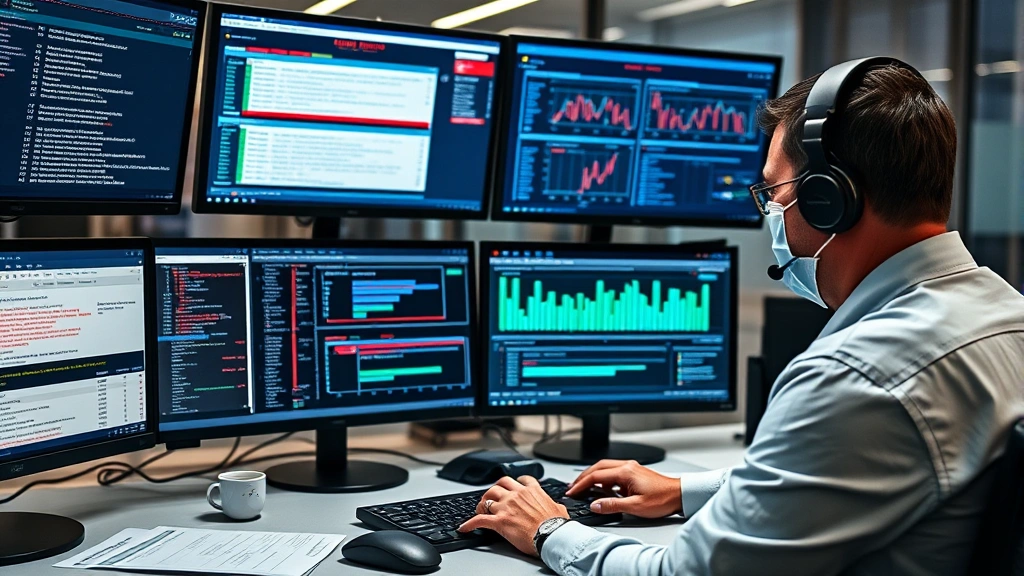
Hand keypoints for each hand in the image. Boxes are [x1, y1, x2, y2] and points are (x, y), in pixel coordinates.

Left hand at [458, 476, 568, 556]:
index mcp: (532, 491)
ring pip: (487, 498)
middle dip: (494, 491)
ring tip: (480, 510)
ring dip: (482, 504)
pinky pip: (479, 520)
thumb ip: (554, 504)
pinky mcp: (499, 521)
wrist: (551, 535)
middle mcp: (517, 495)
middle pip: (499, 485)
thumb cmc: (556, 525)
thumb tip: (557, 507)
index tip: (511, 487)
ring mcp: (506, 507)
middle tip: (492, 498)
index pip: (520, 479)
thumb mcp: (559, 509)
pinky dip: (469, 524)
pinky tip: (465, 528)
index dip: (513, 483)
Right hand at [566, 460, 680, 518]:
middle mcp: (627, 467)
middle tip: (573, 487)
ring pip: (605, 468)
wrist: (680, 495)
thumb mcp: (636, 507)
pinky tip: (602, 489)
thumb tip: (595, 505)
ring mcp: (631, 469)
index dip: (581, 484)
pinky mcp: (634, 473)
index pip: (596, 476)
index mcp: (625, 472)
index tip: (572, 491)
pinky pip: (613, 473)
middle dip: (583, 477)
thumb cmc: (663, 499)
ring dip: (593, 477)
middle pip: (598, 468)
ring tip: (584, 488)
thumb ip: (613, 505)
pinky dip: (604, 479)